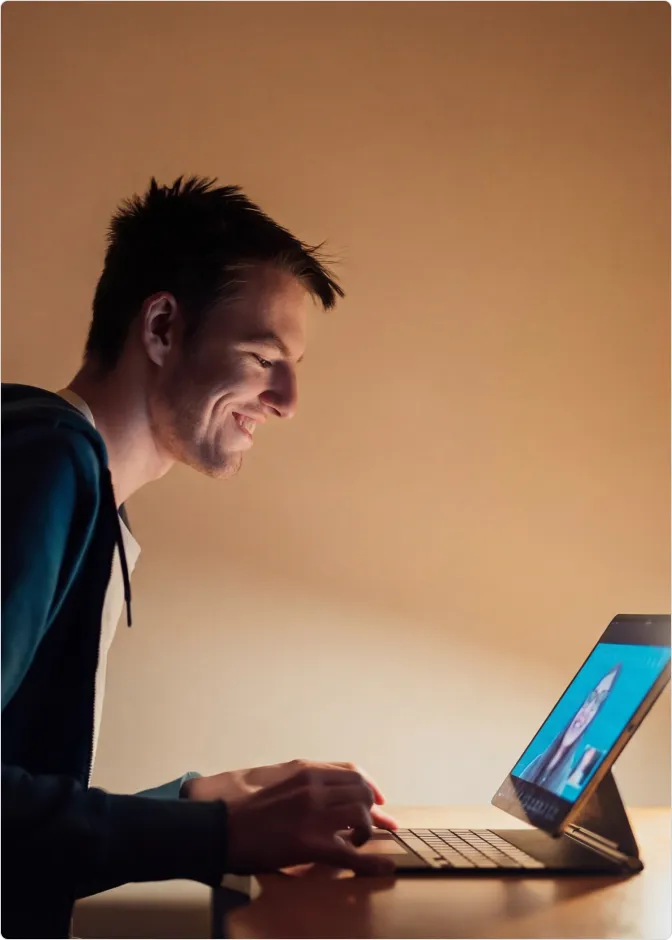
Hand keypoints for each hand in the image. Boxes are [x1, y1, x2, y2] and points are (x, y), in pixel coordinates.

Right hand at [225, 764, 396, 875]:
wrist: (222, 829)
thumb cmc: (248, 811)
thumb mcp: (280, 783)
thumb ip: (306, 784)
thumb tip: (332, 794)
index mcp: (306, 773)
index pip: (352, 771)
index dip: (370, 785)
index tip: (379, 800)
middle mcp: (314, 789)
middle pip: (361, 791)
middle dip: (371, 809)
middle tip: (373, 824)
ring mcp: (314, 815)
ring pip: (361, 816)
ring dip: (365, 830)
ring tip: (355, 841)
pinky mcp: (311, 844)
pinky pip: (351, 853)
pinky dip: (372, 862)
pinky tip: (384, 867)